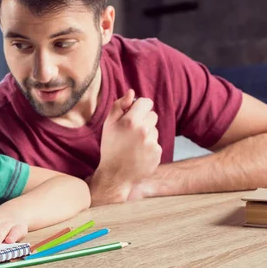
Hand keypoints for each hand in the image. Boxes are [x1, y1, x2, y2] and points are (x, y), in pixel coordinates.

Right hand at [92, 89, 161, 203]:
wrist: (115, 175)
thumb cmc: (110, 148)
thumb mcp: (108, 125)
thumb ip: (119, 106)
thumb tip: (132, 92)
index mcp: (130, 121)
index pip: (146, 102)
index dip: (140, 106)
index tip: (134, 113)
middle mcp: (143, 130)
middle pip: (152, 115)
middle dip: (143, 120)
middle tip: (131, 132)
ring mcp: (152, 142)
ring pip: (154, 130)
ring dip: (147, 134)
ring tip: (133, 145)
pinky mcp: (158, 153)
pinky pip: (156, 143)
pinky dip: (149, 147)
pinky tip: (139, 154)